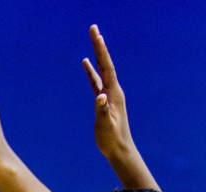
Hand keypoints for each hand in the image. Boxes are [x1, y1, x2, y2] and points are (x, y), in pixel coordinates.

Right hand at [83, 24, 135, 163]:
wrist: (119, 149)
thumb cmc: (112, 139)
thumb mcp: (105, 126)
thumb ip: (102, 111)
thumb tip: (100, 96)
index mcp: (114, 93)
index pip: (107, 67)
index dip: (101, 50)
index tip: (97, 35)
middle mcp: (113, 90)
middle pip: (105, 63)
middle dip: (99, 45)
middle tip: (94, 28)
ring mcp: (109, 94)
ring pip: (101, 70)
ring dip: (97, 54)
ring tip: (93, 39)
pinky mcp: (104, 100)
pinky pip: (96, 81)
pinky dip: (91, 71)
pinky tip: (86, 63)